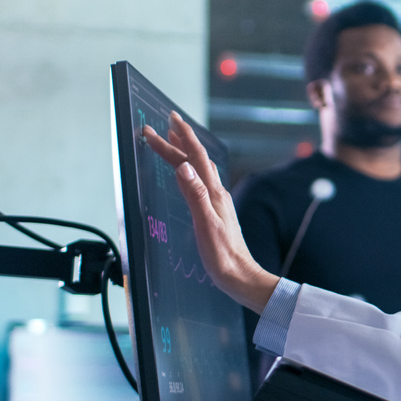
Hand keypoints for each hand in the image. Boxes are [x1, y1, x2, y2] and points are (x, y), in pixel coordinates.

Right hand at [141, 112, 277, 312]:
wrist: (241, 275)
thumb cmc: (223, 255)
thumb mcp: (205, 225)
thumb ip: (195, 195)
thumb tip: (184, 167)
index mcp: (213, 193)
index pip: (193, 157)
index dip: (177, 138)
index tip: (159, 124)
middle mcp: (217, 193)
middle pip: (196, 159)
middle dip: (178, 139)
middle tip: (160, 125)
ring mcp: (218, 201)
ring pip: (201, 168)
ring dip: (187, 151)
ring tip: (175, 138)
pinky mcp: (217, 211)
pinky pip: (202, 181)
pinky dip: (191, 169)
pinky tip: (190, 174)